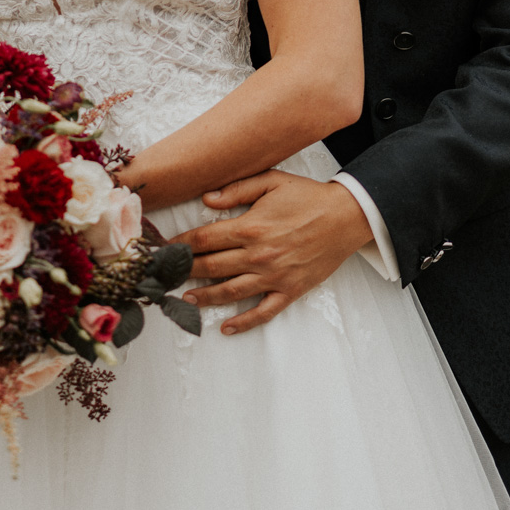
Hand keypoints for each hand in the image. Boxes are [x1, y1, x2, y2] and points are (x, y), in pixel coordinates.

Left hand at [172, 170, 373, 334]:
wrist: (345, 217)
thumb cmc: (307, 196)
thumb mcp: (271, 181)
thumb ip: (237, 189)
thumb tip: (205, 200)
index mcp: (250, 227)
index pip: (204, 239)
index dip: (181, 244)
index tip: (165, 248)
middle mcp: (258, 255)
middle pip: (210, 267)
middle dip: (184, 271)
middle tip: (166, 276)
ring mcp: (273, 276)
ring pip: (230, 292)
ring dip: (204, 297)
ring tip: (186, 299)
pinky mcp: (289, 291)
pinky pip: (262, 312)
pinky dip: (243, 322)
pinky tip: (226, 327)